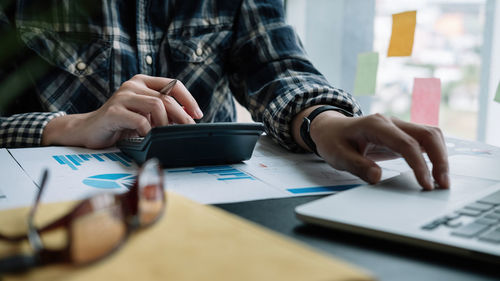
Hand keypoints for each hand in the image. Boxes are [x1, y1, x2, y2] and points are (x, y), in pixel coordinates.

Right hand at [42, 74, 202, 147]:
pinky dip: (148, 132)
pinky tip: (146, 138)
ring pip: (157, 105)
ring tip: (162, 136)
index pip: (174, 84)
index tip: (198, 115)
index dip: (189, 100)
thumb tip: (190, 119)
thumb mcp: (145, 114)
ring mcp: (123, 96)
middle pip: (167, 98)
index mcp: (143, 82)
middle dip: (182, 117)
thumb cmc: (120, 125)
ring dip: (165, 124)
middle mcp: (133, 85)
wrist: (88, 131)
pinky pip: (141, 120)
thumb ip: (163, 111)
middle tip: (188, 131)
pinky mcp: (114, 111)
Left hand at [292, 107, 448, 189]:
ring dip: (441, 156)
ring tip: (442, 181)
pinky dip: (435, 154)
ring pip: (431, 135)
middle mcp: (391, 122)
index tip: (425, 184)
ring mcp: (399, 126)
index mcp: (375, 125)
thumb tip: (377, 177)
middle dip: (440, 159)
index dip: (419, 164)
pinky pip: (426, 141)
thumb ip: (357, 165)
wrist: (330, 129)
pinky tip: (436, 171)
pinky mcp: (402, 134)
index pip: (406, 143)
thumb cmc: (333, 141)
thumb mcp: (337, 155)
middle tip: (443, 185)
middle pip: (427, 134)